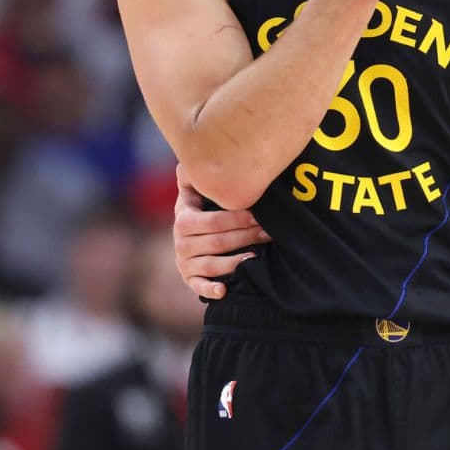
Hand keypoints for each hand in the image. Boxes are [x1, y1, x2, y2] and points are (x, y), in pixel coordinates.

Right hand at [173, 168, 266, 298]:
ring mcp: (185, 261)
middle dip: (246, 236)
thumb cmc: (202, 210)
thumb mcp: (195, 192)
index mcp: (184, 218)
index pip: (213, 220)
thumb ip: (195, 176)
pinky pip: (198, 287)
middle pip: (218, 241)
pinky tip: (224, 290)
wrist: (191, 237)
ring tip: (256, 256)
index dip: (238, 218)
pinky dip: (210, 290)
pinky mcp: (190, 279)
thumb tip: (193, 158)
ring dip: (235, 262)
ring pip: (212, 264)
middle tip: (268, 232)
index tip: (259, 214)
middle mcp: (181, 241)